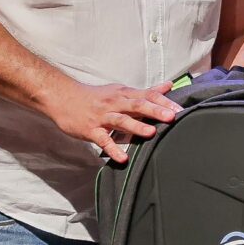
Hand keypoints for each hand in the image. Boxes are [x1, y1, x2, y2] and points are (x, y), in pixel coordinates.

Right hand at [47, 80, 180, 163]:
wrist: (63, 97)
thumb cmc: (96, 97)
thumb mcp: (121, 91)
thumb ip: (146, 92)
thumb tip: (169, 86)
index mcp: (124, 94)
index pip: (147, 95)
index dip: (163, 102)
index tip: (180, 109)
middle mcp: (115, 103)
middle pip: (137, 105)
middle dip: (155, 111)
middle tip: (172, 117)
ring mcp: (102, 117)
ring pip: (121, 121)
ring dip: (136, 126)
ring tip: (151, 133)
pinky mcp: (91, 130)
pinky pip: (103, 140)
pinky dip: (113, 149)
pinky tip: (123, 157)